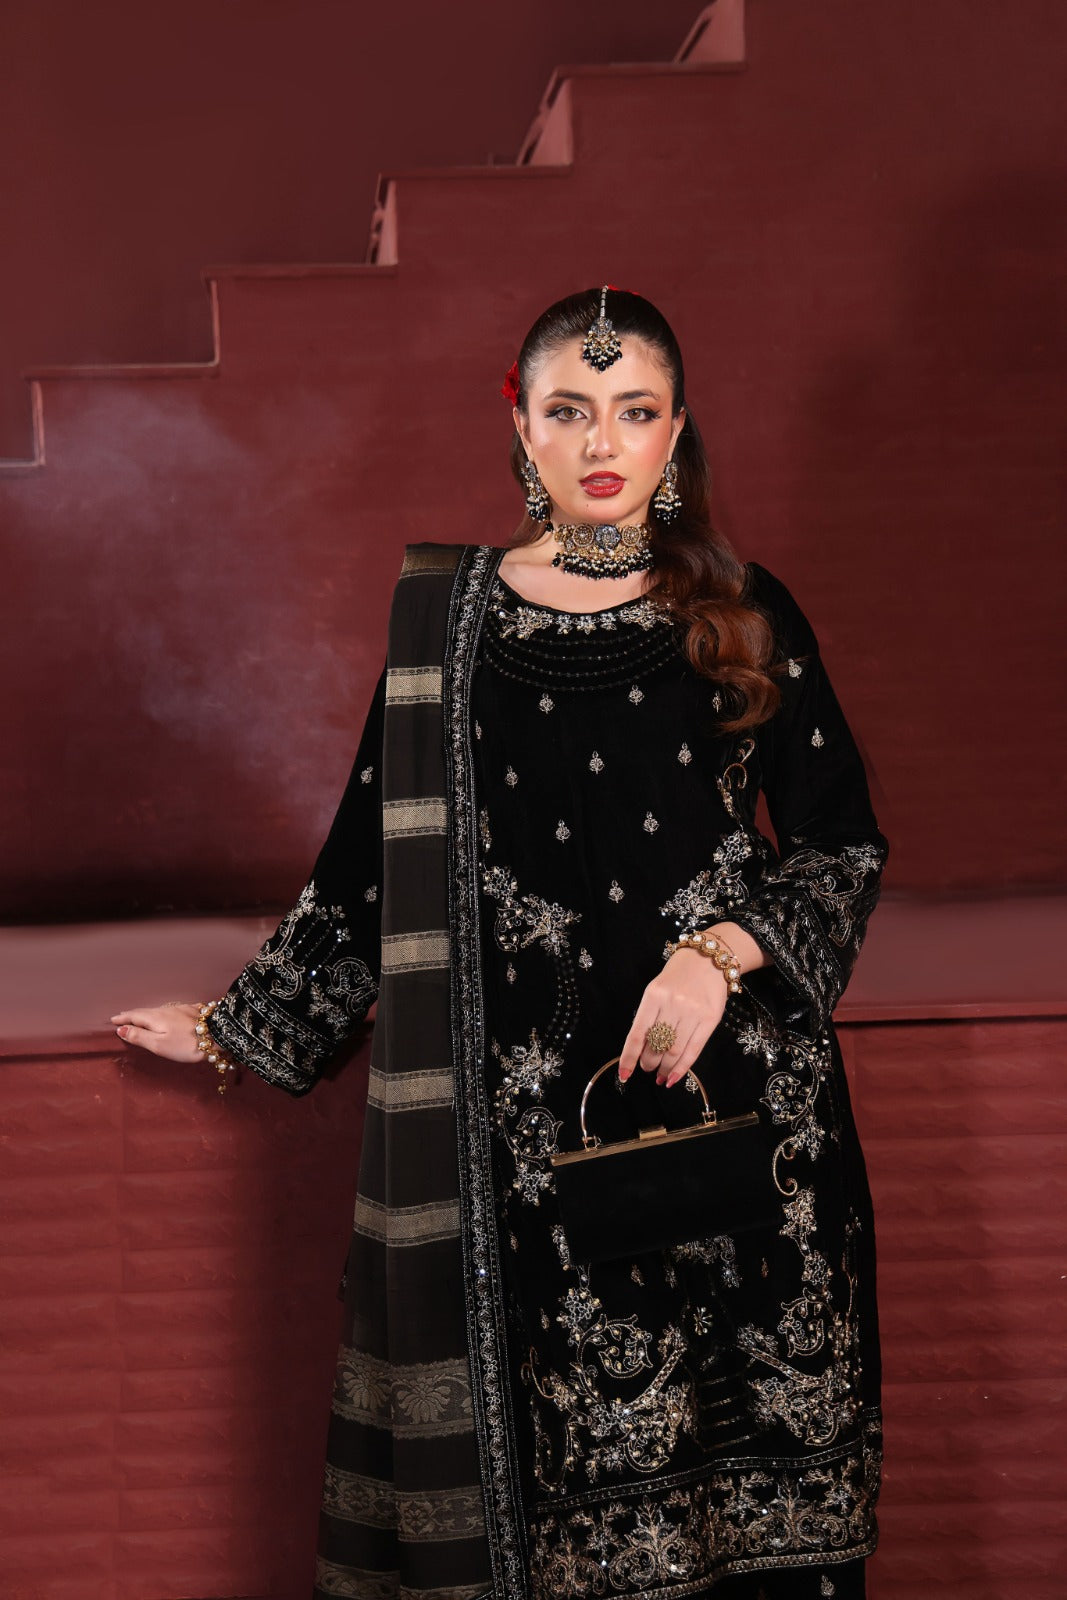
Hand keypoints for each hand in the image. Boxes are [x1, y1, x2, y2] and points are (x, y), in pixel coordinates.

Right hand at [110, 1002, 203, 1063]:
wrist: (218, 1035)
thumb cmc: (186, 1044)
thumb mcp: (159, 1044)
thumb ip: (139, 1036)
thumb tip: (121, 1029)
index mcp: (156, 1017)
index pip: (135, 1016)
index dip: (123, 1018)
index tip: (113, 1020)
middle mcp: (167, 1009)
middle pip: (146, 1011)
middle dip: (133, 1014)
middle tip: (123, 1017)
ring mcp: (182, 1008)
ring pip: (159, 1010)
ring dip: (148, 1013)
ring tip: (141, 1017)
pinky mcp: (194, 1011)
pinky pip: (173, 1010)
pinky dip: (164, 1013)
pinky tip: (167, 1014)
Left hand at [617, 950, 729, 1087]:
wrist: (708, 959)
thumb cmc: (677, 976)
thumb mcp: (656, 989)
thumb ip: (649, 1016)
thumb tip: (641, 1049)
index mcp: (653, 996)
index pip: (637, 1034)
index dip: (629, 1057)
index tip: (624, 1074)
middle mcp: (673, 1004)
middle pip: (656, 1045)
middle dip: (648, 1063)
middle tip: (647, 1068)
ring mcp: (693, 1012)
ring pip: (674, 1051)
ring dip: (664, 1068)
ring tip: (660, 1075)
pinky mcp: (710, 1019)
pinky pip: (693, 1050)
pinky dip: (682, 1068)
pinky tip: (673, 1077)